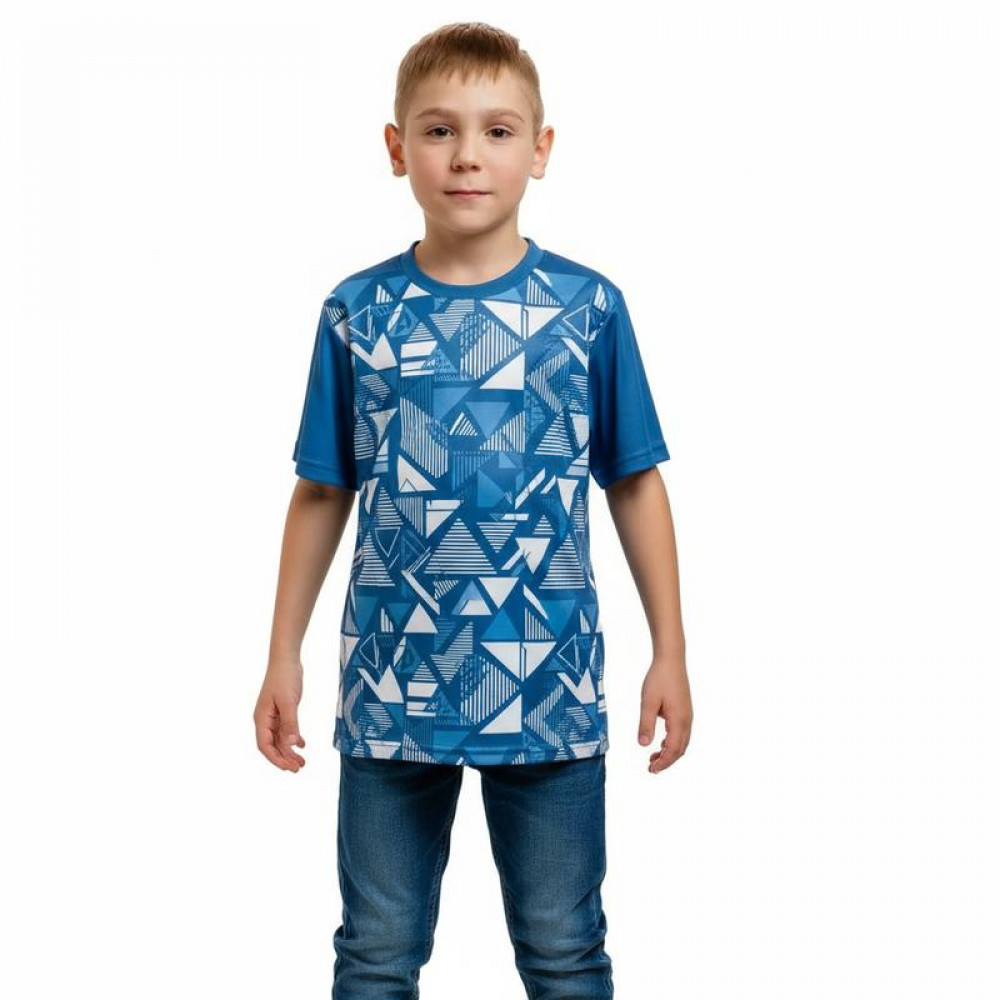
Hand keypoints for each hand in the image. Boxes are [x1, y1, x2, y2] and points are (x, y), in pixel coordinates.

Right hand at [254, 659, 306, 771]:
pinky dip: (293, 739)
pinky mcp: (282, 711)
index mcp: (261, 719)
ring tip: (303, 762)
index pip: (265, 746)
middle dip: (284, 758)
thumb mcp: (289, 701)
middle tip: (300, 768)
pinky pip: (285, 730)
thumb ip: (290, 723)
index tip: (289, 768)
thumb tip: (290, 745)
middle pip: (272, 746)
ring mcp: (273, 716)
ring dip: (290, 751)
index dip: (276, 759)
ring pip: (279, 739)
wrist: (286, 659)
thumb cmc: (284, 677)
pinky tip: (302, 744)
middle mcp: (265, 720)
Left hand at [638, 654, 691, 773]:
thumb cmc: (659, 679)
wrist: (671, 660)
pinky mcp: (684, 710)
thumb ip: (646, 724)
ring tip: (654, 757)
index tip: (651, 769)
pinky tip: (661, 742)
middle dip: (667, 761)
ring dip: (669, 752)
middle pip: (679, 749)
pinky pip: (681, 733)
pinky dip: (673, 742)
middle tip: (651, 768)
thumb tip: (644, 745)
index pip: (672, 750)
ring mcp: (687, 715)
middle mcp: (686, 720)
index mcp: (679, 721)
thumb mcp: (648, 702)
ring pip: (682, 742)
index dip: (663, 763)